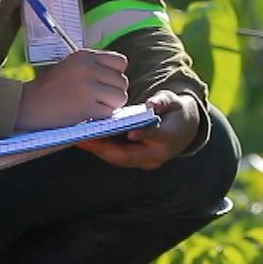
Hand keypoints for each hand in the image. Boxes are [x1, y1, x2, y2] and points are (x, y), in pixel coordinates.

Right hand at [16, 49, 127, 129]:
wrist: (25, 105)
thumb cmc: (50, 89)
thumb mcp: (71, 67)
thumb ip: (95, 67)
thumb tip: (121, 77)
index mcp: (84, 55)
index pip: (121, 62)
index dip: (115, 75)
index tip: (104, 83)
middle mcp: (87, 68)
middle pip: (122, 82)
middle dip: (113, 93)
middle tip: (95, 99)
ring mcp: (87, 87)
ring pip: (120, 98)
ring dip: (109, 106)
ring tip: (92, 106)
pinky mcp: (85, 107)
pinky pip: (108, 114)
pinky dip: (99, 117)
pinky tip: (84, 114)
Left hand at [78, 90, 201, 169]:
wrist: (183, 131)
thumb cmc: (175, 112)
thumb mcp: (174, 102)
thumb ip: (163, 101)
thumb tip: (151, 104)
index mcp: (170, 138)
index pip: (156, 137)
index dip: (144, 135)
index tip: (131, 132)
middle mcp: (157, 155)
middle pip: (129, 155)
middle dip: (105, 148)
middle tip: (85, 138)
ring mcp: (146, 162)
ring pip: (120, 158)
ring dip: (99, 150)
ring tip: (79, 139)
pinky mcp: (136, 161)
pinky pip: (117, 157)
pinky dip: (102, 149)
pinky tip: (86, 140)